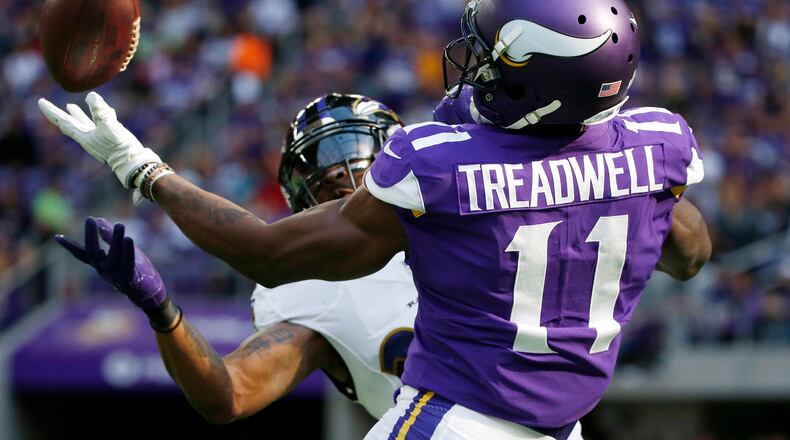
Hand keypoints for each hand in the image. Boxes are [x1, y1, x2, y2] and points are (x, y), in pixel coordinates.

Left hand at [38, 92, 161, 187]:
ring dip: (77, 114)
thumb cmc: (120, 147)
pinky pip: (101, 123)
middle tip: (46, 104)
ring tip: (69, 106)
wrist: (133, 162)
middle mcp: (88, 137)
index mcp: (83, 136)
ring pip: (84, 123)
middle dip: (59, 113)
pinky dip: (101, 115)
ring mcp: (99, 138)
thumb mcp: (110, 126)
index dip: (51, 111)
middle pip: (70, 122)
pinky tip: (107, 110)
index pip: (63, 121)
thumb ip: (100, 111)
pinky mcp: (110, 138)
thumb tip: (91, 95)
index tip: (40, 101)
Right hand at [55, 217, 166, 312]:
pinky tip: (128, 238)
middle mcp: (103, 270)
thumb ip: (110, 236)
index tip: (56, 237)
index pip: (81, 254)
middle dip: (90, 236)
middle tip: (90, 219)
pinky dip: (128, 251)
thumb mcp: (121, 249)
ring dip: (116, 240)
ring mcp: (115, 276)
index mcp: (100, 264)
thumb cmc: (134, 268)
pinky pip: (127, 264)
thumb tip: (99, 219)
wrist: (147, 292)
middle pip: (92, 253)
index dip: (69, 246)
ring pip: (113, 257)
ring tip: (120, 224)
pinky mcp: (128, 280)